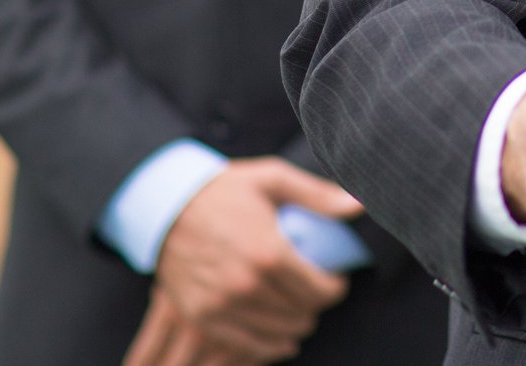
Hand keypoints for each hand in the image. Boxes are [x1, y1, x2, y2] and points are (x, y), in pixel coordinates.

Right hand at [136, 158, 357, 363]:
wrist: (165, 206)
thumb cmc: (224, 190)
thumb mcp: (273, 179)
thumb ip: (318, 196)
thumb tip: (360, 206)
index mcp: (269, 252)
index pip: (321, 290)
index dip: (336, 288)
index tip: (335, 279)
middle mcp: (246, 285)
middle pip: (302, 314)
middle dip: (316, 304)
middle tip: (315, 290)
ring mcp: (221, 306)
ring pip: (279, 334)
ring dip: (296, 325)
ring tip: (298, 308)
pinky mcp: (202, 317)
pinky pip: (247, 348)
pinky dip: (269, 346)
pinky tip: (281, 339)